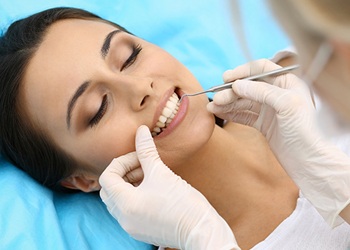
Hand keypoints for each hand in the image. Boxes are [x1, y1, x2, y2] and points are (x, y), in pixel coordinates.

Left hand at [99, 125, 239, 249]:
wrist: (201, 230)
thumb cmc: (183, 203)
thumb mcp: (161, 173)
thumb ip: (147, 151)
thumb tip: (141, 130)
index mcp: (125, 204)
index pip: (107, 177)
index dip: (121, 162)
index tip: (140, 157)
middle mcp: (124, 218)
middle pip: (109, 190)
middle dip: (123, 173)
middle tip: (142, 165)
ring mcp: (132, 226)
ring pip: (118, 200)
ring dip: (129, 184)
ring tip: (149, 175)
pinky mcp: (141, 230)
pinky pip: (128, 210)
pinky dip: (134, 196)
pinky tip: (153, 189)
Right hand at [207, 59, 349, 226]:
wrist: (308, 160)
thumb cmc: (305, 130)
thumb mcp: (286, 104)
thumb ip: (262, 91)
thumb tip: (237, 85)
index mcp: (287, 83)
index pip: (261, 69)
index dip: (243, 71)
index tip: (226, 78)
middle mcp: (277, 93)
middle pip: (248, 86)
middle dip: (231, 92)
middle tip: (217, 99)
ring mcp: (269, 109)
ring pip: (244, 101)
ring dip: (228, 103)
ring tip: (212, 107)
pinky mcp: (263, 124)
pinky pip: (244, 115)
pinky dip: (231, 113)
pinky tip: (220, 113)